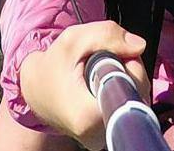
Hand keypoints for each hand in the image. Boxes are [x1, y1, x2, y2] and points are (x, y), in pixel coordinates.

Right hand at [18, 21, 149, 149]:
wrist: (34, 90)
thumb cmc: (51, 67)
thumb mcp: (73, 40)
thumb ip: (107, 35)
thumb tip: (139, 45)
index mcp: (91, 116)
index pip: (134, 83)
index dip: (127, 62)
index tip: (108, 56)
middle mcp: (99, 135)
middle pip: (137, 92)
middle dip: (126, 69)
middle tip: (102, 62)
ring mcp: (103, 138)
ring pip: (134, 100)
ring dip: (124, 79)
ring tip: (99, 73)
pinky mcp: (105, 137)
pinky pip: (126, 107)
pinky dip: (120, 91)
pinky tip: (101, 85)